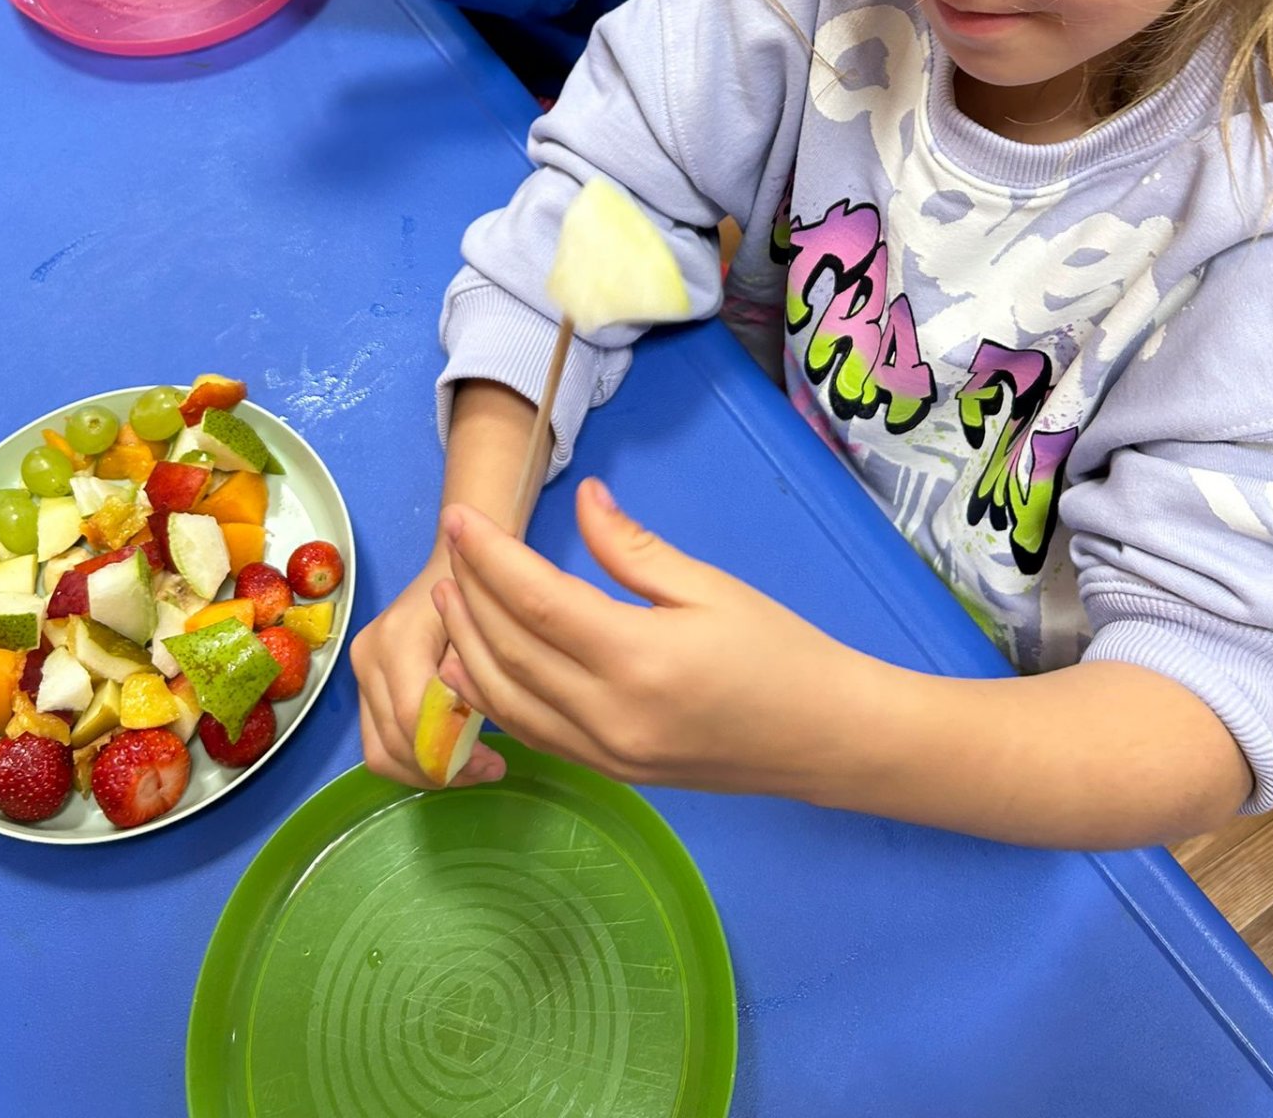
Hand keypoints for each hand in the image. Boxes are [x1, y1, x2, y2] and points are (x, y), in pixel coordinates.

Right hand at [349, 550, 507, 787]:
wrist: (456, 558)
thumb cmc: (478, 589)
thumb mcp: (486, 632)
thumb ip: (471, 685)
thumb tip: (465, 742)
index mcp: (397, 640)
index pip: (412, 718)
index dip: (451, 754)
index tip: (493, 764)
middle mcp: (368, 656)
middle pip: (391, 742)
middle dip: (439, 770)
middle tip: (487, 771)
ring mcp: (361, 669)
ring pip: (379, 750)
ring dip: (424, 771)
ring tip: (472, 769)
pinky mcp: (365, 680)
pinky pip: (379, 737)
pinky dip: (411, 757)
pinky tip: (450, 755)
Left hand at [433, 478, 863, 797]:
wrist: (823, 739)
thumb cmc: (778, 652)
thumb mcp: (710, 586)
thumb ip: (633, 549)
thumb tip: (582, 499)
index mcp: (638, 658)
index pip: (537, 601)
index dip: (490, 556)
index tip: (461, 516)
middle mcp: (610, 715)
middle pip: (510, 650)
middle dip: (470, 592)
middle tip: (452, 542)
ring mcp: (605, 754)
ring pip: (508, 700)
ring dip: (468, 645)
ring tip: (449, 595)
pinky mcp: (609, 773)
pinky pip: (531, 732)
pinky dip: (491, 696)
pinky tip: (472, 665)